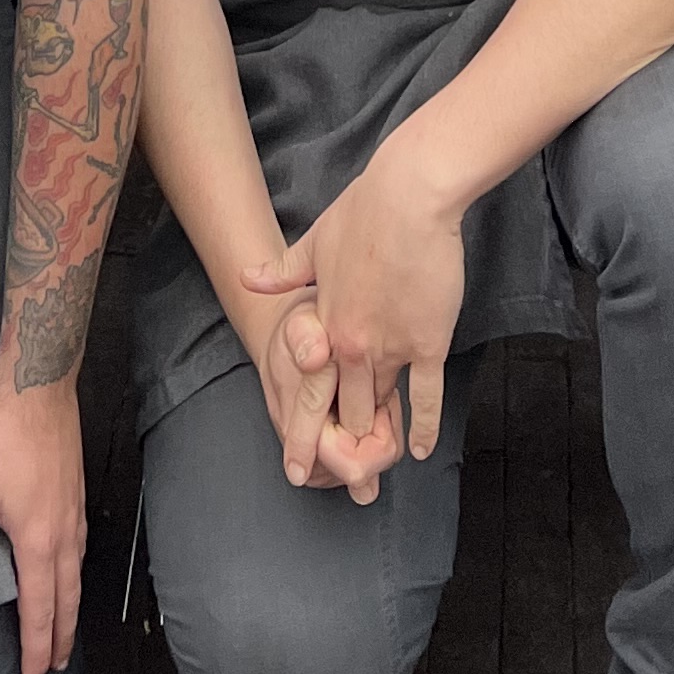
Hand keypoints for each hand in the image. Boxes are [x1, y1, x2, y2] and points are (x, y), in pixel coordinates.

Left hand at [0, 372, 82, 673]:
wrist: (37, 383)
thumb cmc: (4, 431)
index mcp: (38, 540)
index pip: (40, 609)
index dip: (37, 646)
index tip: (36, 673)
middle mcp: (63, 530)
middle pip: (68, 597)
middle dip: (62, 636)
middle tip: (58, 663)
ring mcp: (73, 507)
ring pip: (77, 571)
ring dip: (71, 603)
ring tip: (66, 621)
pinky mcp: (74, 485)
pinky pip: (79, 542)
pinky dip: (75, 568)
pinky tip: (68, 558)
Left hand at [246, 131, 465, 467]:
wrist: (409, 196)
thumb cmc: (363, 211)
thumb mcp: (314, 242)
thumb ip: (282, 271)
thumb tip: (245, 277)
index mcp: (324, 324)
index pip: (311, 388)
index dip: (305, 427)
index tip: (298, 464)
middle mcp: (352, 346)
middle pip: (345, 408)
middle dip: (343, 443)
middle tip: (343, 477)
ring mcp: (391, 347)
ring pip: (381, 405)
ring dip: (378, 436)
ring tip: (375, 466)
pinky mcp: (428, 343)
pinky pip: (426, 396)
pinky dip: (424, 427)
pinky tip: (421, 450)